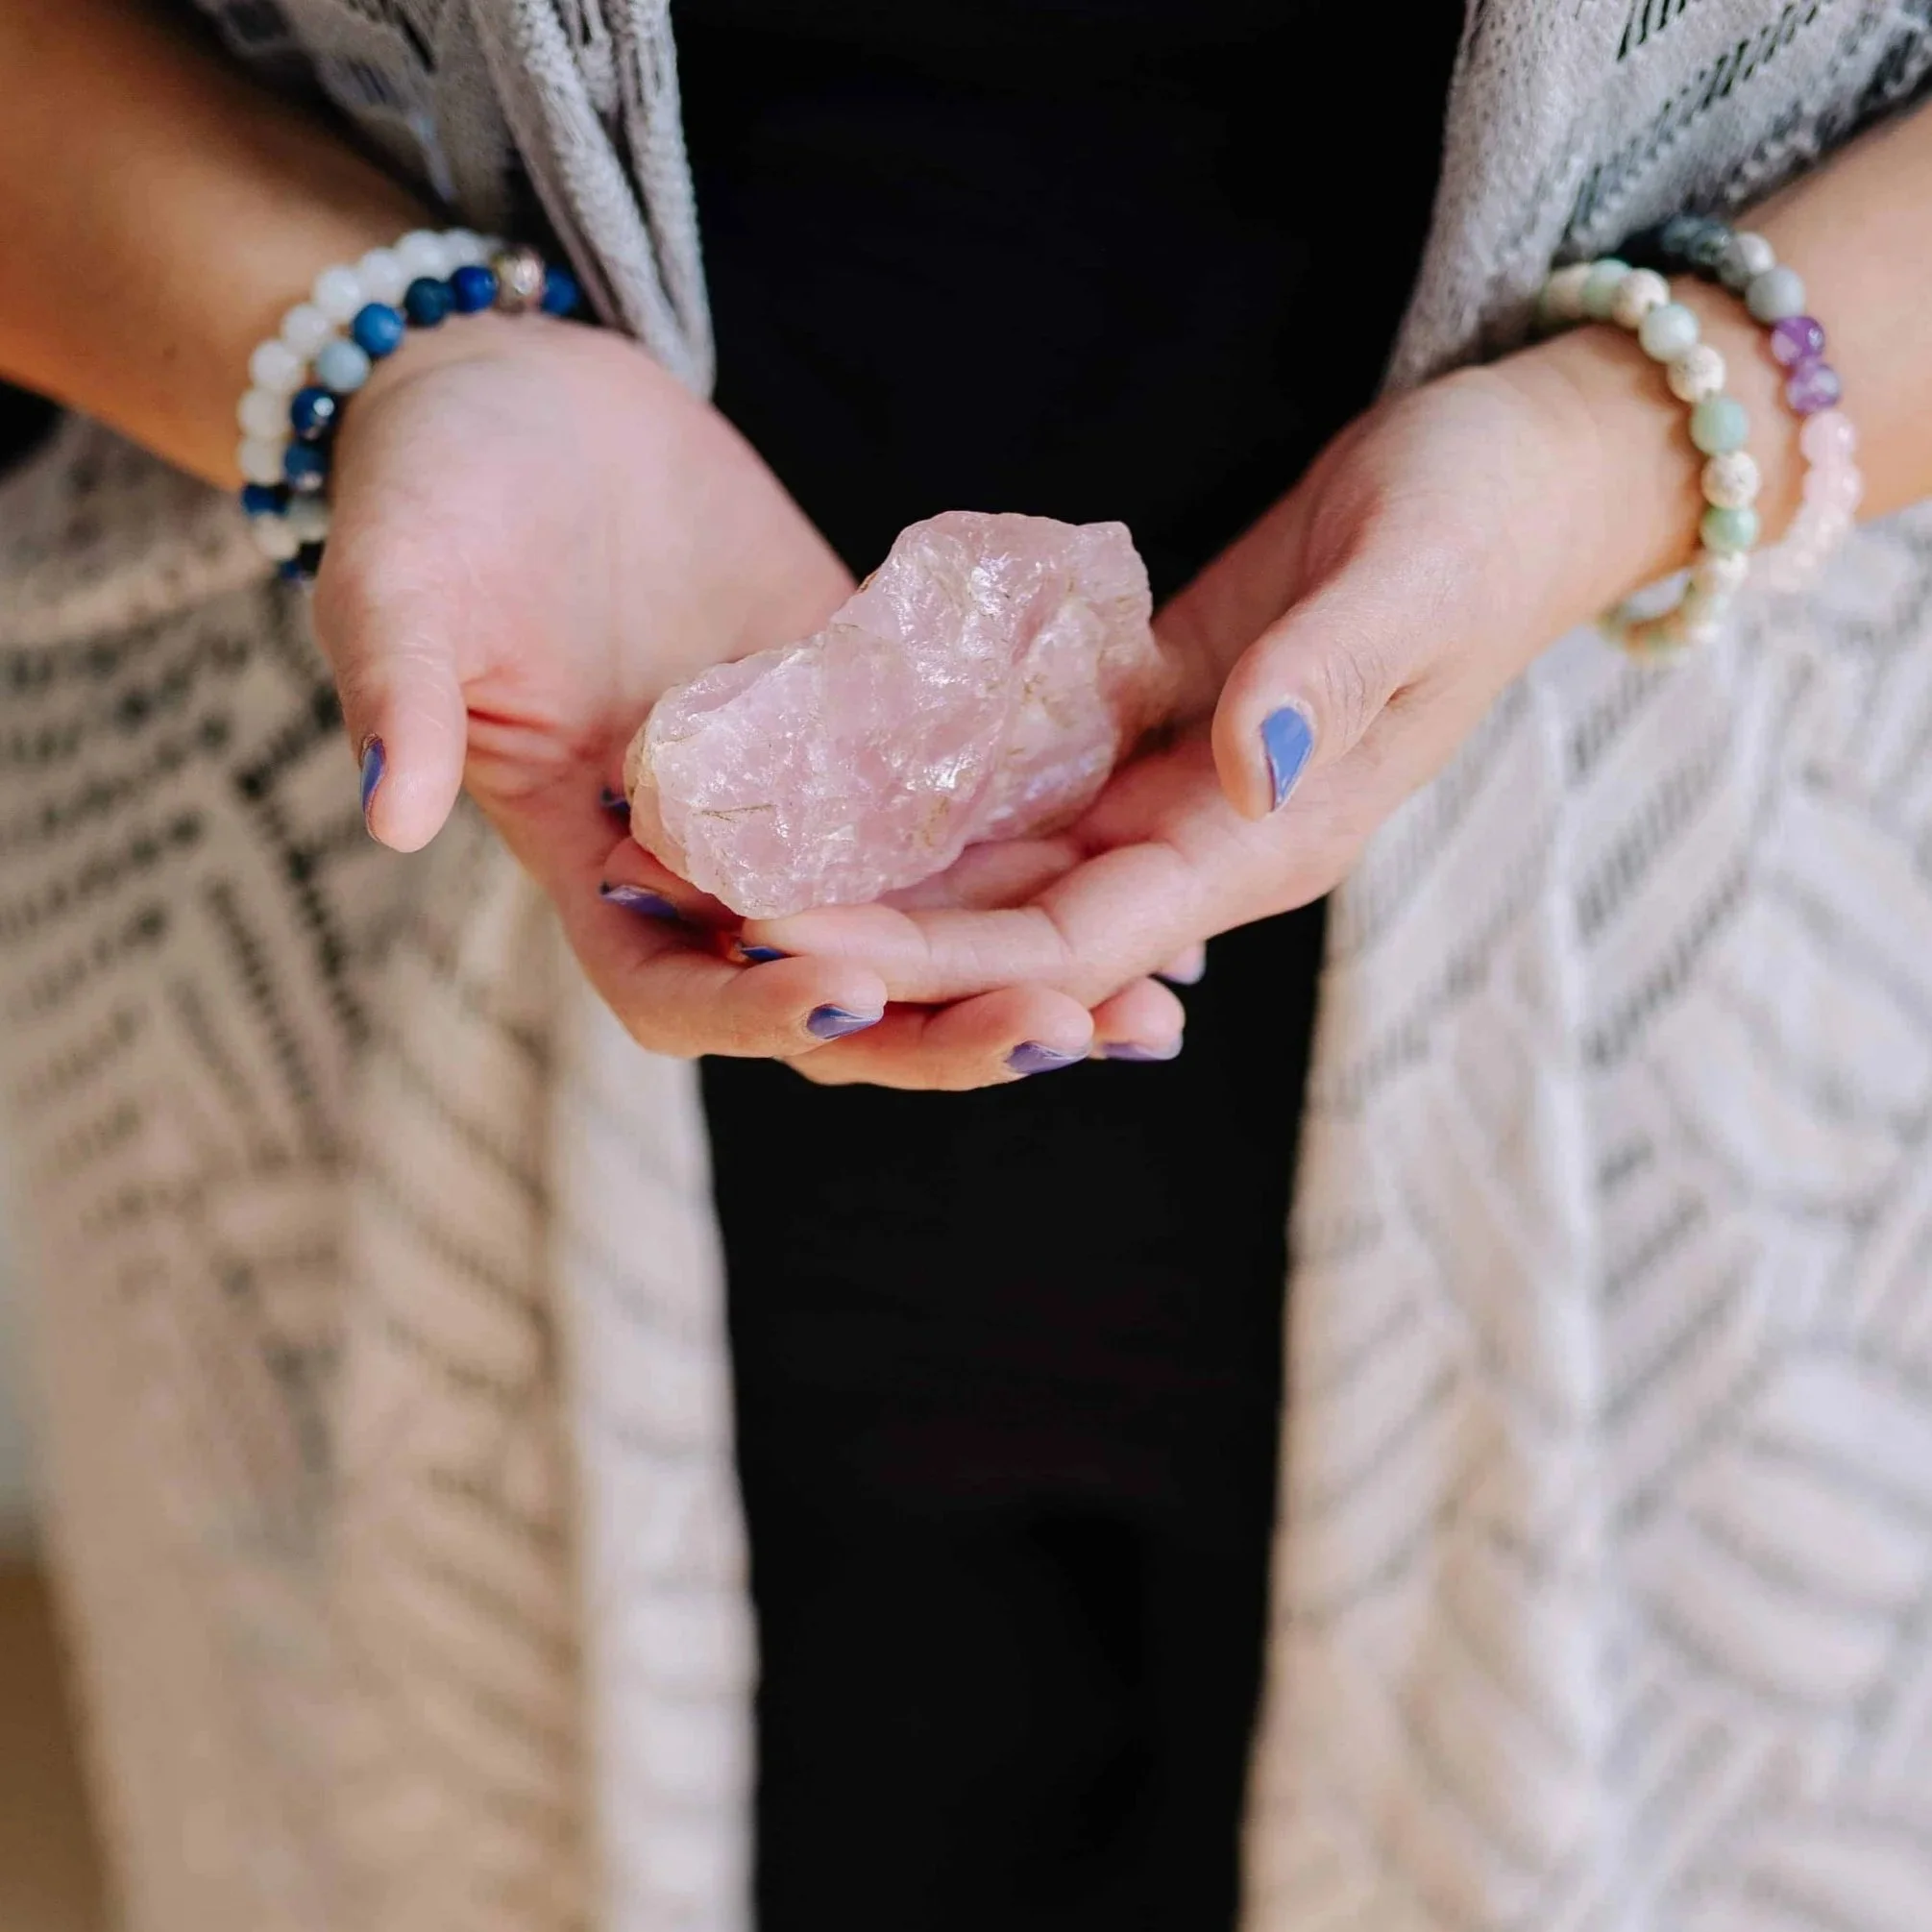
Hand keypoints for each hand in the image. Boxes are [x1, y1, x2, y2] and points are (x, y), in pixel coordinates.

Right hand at [316, 315, 1182, 1080]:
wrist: (527, 401)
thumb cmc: (439, 489)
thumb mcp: (400, 581)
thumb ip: (401, 690)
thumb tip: (392, 812)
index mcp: (591, 864)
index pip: (673, 986)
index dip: (753, 1007)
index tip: (846, 994)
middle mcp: (710, 867)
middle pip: (833, 996)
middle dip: (942, 1027)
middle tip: (1070, 1031)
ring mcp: (802, 812)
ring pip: (923, 935)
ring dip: (1030, 976)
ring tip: (1155, 1011)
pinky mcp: (873, 737)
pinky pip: (970, 821)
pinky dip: (1052, 863)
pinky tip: (1159, 877)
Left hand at [727, 358, 1659, 1024]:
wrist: (1520, 476)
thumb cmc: (1487, 522)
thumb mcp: (1414, 583)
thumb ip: (1326, 679)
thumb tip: (1240, 773)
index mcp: (1270, 842)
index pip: (1081, 935)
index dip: (946, 954)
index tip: (810, 946)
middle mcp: (1206, 839)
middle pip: (1017, 924)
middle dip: (876, 936)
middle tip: (721, 922)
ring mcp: (1171, 787)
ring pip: (1006, 864)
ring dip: (883, 877)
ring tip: (739, 869)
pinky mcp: (1144, 721)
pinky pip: (1023, 777)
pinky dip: (929, 786)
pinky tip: (825, 776)